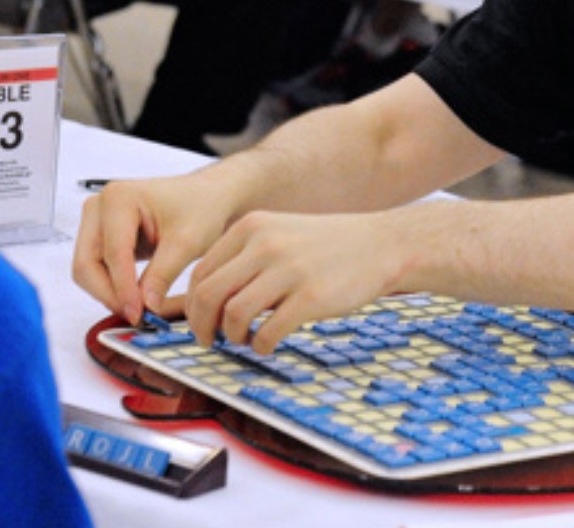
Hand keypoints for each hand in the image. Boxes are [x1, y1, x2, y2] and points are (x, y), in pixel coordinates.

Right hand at [72, 174, 236, 323]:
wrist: (209, 197)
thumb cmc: (202, 206)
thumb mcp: (188, 242)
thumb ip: (163, 274)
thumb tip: (145, 305)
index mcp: (118, 198)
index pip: (112, 253)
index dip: (123, 288)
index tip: (137, 313)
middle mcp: (100, 207)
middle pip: (87, 263)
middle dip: (109, 294)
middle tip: (136, 315)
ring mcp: (97, 221)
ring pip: (87, 269)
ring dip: (108, 293)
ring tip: (139, 308)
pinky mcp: (102, 236)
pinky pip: (96, 269)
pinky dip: (112, 286)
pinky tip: (135, 297)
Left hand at [184, 210, 400, 352]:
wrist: (381, 245)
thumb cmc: (328, 246)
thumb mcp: (280, 234)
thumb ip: (244, 258)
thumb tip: (204, 299)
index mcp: (252, 227)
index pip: (201, 273)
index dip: (191, 305)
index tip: (200, 322)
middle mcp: (265, 245)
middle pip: (208, 295)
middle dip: (201, 326)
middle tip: (209, 340)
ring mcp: (289, 271)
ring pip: (233, 316)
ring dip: (232, 337)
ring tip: (244, 340)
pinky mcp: (311, 297)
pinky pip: (268, 332)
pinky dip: (260, 346)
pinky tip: (268, 344)